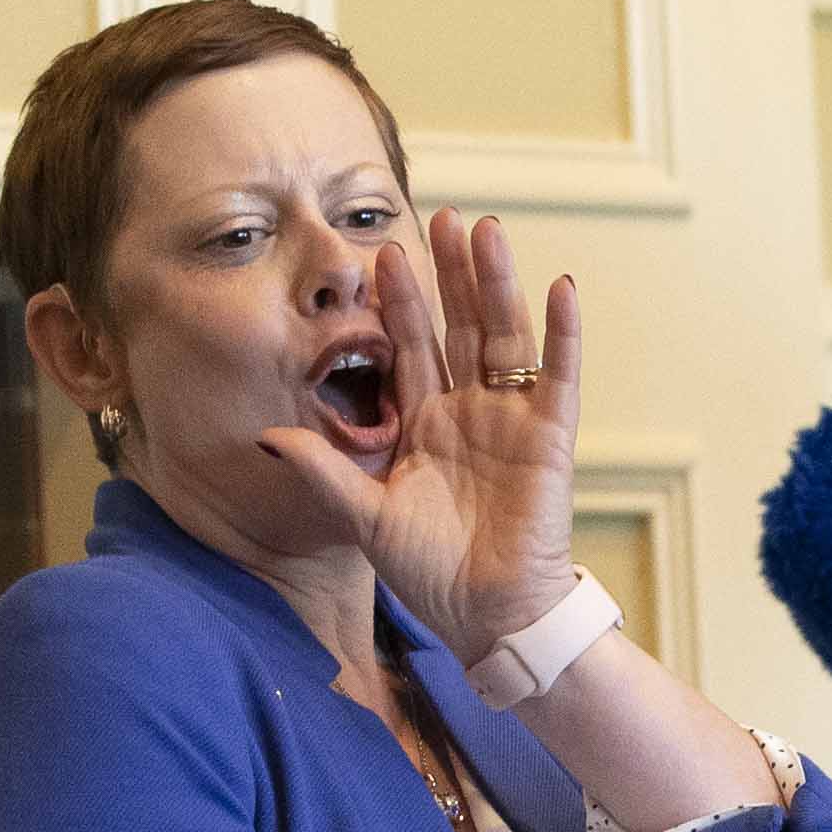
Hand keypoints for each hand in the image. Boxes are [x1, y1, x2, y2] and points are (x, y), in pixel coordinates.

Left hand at [268, 211, 582, 665]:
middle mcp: (469, 408)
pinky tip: (562, 287)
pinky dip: (563, 333)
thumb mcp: (363, 517)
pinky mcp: (551, 436)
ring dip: (498, 283)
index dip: (398, 301)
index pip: (409, 345)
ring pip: (505, 334)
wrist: (487, 616)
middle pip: (460, 323)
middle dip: (451, 272)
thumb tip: (267, 436)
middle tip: (443, 216)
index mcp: (424, 420)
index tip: (381, 254)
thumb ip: (323, 471)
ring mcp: (512, 418)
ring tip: (488, 230)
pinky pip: (558, 374)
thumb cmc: (430, 572)